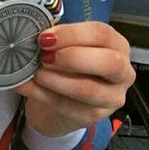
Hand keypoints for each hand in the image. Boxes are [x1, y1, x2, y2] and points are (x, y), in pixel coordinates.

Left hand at [15, 21, 134, 137]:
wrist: (60, 103)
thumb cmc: (67, 67)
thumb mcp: (66, 48)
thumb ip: (57, 40)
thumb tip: (34, 32)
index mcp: (117, 46)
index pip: (102, 35)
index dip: (72, 34)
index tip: (45, 37)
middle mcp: (122, 72)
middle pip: (108, 62)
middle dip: (72, 57)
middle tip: (44, 57)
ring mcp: (111, 98)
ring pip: (88, 89)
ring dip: (56, 79)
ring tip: (35, 73)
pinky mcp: (93, 117)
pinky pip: (68, 106)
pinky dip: (42, 94)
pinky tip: (25, 85)